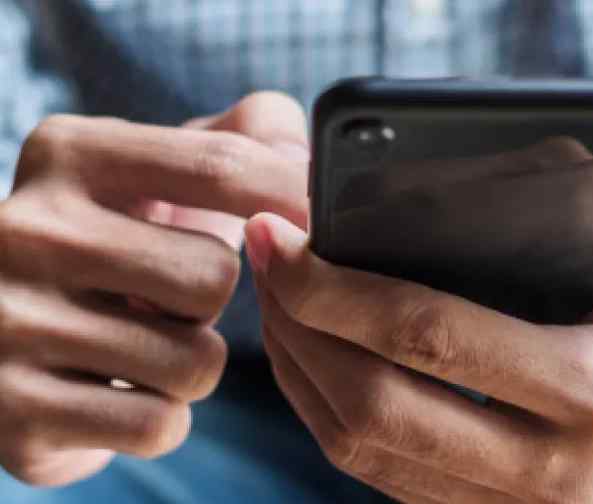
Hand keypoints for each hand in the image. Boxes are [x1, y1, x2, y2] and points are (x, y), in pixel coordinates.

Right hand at [0, 92, 307, 485]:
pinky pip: (158, 424)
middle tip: (170, 298)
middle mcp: (26, 229)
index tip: (326, 226)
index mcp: (71, 153)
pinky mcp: (14, 411)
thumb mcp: (161, 171)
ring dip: (194, 363)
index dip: (294, 200)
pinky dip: (163, 416)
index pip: (222, 167)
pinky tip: (125, 390)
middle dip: (214, 300)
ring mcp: (9, 322)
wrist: (8, 329)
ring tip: (146, 343)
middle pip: (214, 276)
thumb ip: (241, 137)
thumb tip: (304, 150)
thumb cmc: (117, 240)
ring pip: (195, 361)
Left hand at [249, 156, 592, 502]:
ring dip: (297, 367)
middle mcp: (543, 471)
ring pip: (357, 447)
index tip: (283, 236)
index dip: (338, 288)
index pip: (429, 339)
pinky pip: (371, 468)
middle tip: (266, 257)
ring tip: (274, 297)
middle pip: (371, 404)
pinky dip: (322, 407)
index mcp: (591, 395)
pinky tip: (308, 350)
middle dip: (299, 326)